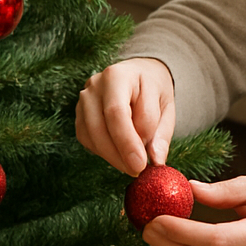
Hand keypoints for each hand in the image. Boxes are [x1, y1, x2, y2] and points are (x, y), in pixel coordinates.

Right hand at [75, 57, 174, 175]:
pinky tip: (118, 156)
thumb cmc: (153, 91)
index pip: (119, 111)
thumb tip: (156, 160)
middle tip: (136, 170)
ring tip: (130, 167)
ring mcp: (84, 98)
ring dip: (111, 156)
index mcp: (119, 75)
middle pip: (101, 123)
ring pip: (91, 133)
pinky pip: (85, 138)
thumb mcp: (166, 107)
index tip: (144, 162)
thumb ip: (161, 133)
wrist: (139, 75)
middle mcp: (97, 84)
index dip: (131, 140)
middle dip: (119, 152)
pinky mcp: (79, 113)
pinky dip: (101, 152)